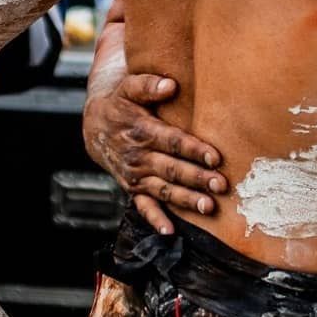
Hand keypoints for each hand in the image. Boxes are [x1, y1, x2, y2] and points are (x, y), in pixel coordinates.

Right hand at [82, 73, 226, 231]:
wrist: (95, 126)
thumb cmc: (121, 102)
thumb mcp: (130, 86)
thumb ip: (149, 84)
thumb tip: (170, 84)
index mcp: (142, 131)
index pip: (173, 142)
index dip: (195, 150)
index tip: (216, 157)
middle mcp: (139, 157)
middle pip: (172, 169)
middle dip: (197, 178)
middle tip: (221, 185)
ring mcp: (135, 176)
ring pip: (164, 190)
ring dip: (186, 200)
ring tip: (208, 206)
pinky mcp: (132, 188)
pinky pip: (143, 207)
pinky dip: (155, 220)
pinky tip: (170, 231)